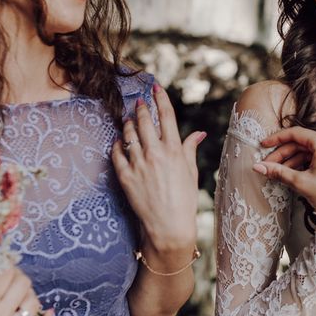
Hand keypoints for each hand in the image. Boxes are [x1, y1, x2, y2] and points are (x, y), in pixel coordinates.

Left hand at [111, 84, 205, 252]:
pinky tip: (119, 141)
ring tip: (128, 119)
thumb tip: (199, 133)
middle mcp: (156, 154)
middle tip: (138, 102)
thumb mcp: (191, 172)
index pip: (166, 115)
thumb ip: (190, 148)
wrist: (169, 227)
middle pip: (145, 121)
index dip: (160, 98)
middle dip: (141, 108)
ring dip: (128, 123)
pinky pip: (117, 153)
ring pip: (129, 134)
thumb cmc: (184, 200)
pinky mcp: (126, 177)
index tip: (155, 87)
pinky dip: (117, 144)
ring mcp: (139, 165)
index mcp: (174, 150)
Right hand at [254, 127, 315, 236]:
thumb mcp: (300, 182)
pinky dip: (302, 164)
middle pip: (300, 143)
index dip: (276, 139)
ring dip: (291, 160)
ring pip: (307, 152)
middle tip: (267, 164)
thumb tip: (257, 167)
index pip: (295, 133)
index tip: (263, 145)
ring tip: (277, 172)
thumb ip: (277, 171)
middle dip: (282, 154)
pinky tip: (291, 174)